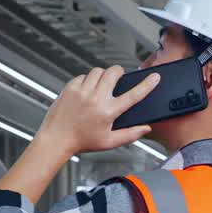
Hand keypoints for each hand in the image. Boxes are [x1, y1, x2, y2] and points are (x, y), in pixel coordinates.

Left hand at [35, 66, 159, 157]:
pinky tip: (86, 91)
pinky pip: (83, 75)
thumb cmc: (81, 141)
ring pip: (98, 71)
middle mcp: (96, 99)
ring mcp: (82, 91)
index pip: (133, 95)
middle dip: (119, 72)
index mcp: (108, 112)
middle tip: (118, 77)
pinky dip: (87, 80)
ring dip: (102, 75)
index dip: (147, 85)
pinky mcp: (70, 88)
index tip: (154, 77)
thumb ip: (130, 135)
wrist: (56, 138)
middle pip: (114, 72)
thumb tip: (146, 128)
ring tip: (100, 86)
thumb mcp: (109, 142)